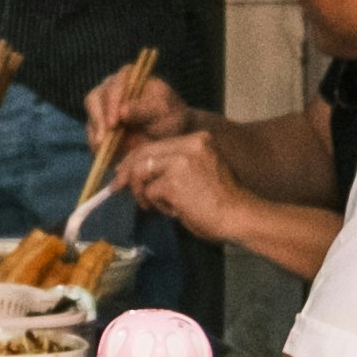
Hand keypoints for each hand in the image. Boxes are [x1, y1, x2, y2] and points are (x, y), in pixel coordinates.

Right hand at [80, 55, 189, 155]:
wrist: (169, 136)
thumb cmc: (169, 116)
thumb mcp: (162, 110)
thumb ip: (144, 109)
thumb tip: (122, 111)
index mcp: (128, 76)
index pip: (114, 85)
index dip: (112, 103)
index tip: (115, 123)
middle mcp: (111, 88)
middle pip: (94, 99)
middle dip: (98, 120)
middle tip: (103, 139)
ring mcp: (103, 107)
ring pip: (91, 117)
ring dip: (95, 134)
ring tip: (102, 149)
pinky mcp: (100, 126)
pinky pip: (92, 134)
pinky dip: (96, 145)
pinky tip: (103, 154)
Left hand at [117, 127, 257, 244]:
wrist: (239, 217)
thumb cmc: (221, 202)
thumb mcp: (199, 172)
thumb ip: (173, 167)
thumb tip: (140, 175)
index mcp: (198, 139)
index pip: (155, 145)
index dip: (135, 159)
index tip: (123, 173)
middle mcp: (189, 145)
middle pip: (143, 153)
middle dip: (127, 172)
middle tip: (116, 187)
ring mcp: (181, 162)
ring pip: (141, 171)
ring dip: (141, 191)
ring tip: (153, 206)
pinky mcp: (173, 182)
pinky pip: (150, 192)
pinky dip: (156, 205)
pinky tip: (174, 211)